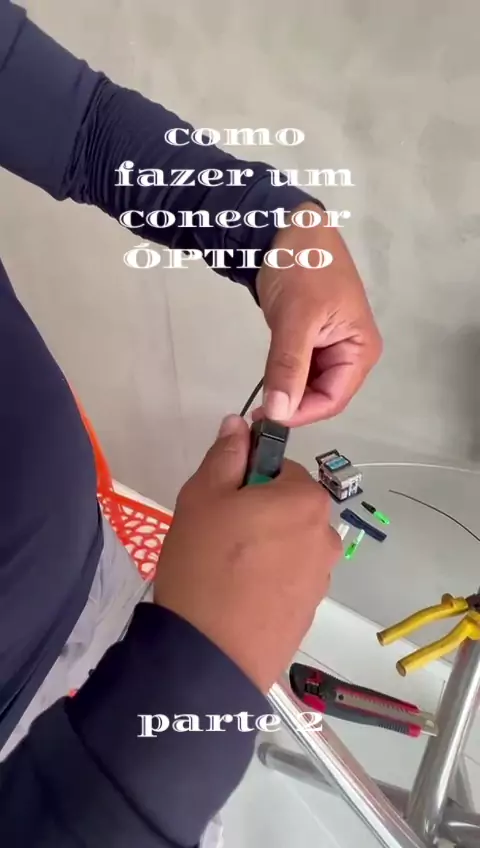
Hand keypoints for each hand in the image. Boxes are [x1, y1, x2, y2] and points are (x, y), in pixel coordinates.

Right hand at [154, 414, 340, 692]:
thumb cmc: (204, 563)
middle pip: (288, 507)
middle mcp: (327, 534)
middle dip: (258, 512)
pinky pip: (288, 577)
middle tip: (216, 535)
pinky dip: (268, 578)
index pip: (279, 468)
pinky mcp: (310, 611)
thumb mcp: (203, 496)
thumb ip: (226, 454)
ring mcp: (322, 577)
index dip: (246, 479)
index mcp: (307, 499)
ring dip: (264, 546)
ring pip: (288, 543)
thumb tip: (240, 423)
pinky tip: (238, 595)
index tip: (220, 501)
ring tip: (225, 570)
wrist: (208, 655)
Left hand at [255, 202, 381, 425]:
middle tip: (258, 413)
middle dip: (294, 406)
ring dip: (286, 394)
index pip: (333, 398)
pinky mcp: (311, 341)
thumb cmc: (302, 267)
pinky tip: (266, 382)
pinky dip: (283, 378)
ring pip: (308, 386)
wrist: (287, 228)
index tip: (268, 419)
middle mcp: (351, 354)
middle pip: (323, 396)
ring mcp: (331, 348)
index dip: (302, 414)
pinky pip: (299, 371)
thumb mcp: (296, 319)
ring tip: (259, 401)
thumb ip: (289, 367)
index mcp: (360, 350)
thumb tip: (279, 412)